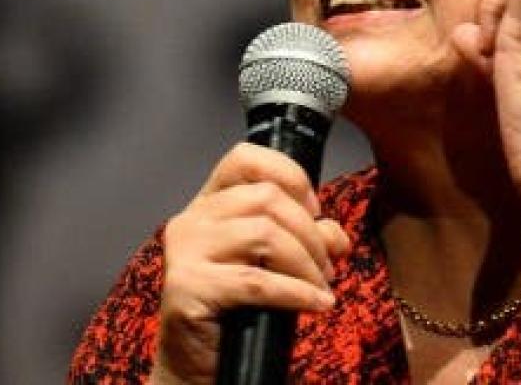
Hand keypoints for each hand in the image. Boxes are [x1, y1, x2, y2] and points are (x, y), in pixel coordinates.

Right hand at [154, 143, 350, 384]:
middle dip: (310, 232)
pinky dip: (297, 293)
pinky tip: (317, 305)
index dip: (289, 176)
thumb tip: (336, 235)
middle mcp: (191, 219)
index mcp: (209, 204)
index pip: (244, 157)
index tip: (314, 210)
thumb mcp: (276, 264)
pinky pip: (257, 281)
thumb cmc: (239, 312)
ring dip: (306, 263)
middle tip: (327, 266)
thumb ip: (305, 237)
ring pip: (264, 234)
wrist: (199, 366)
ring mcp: (184, 252)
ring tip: (321, 287)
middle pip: (265, 198)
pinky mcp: (187, 287)